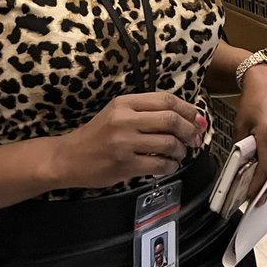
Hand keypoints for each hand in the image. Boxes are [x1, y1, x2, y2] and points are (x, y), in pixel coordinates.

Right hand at [50, 92, 205, 188]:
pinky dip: (170, 166)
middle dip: (189, 130)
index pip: (166, 100)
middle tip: (194, 138)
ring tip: (179, 153)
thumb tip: (188, 117)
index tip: (198, 119)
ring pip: (168, 143)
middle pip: (171, 119)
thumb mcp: (118, 113)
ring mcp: (124, 142)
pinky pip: (158, 164)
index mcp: (125, 102)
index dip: (188, 109)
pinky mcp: (124, 164)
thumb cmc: (98, 135)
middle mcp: (125, 119)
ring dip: (180, 150)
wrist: (68, 158)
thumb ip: (147, 112)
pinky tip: (168, 166)